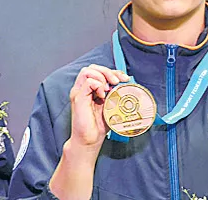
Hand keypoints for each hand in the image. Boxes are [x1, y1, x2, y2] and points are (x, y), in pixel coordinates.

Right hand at [49, 65, 129, 197]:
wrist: (89, 140)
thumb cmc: (99, 125)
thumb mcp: (111, 106)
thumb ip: (115, 95)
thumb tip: (128, 86)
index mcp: (90, 89)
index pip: (98, 71)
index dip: (112, 71)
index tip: (124, 78)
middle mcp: (83, 89)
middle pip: (92, 68)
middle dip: (107, 71)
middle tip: (117, 81)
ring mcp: (79, 92)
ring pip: (87, 71)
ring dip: (102, 76)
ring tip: (109, 88)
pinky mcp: (78, 98)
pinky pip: (87, 82)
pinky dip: (97, 85)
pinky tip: (103, 95)